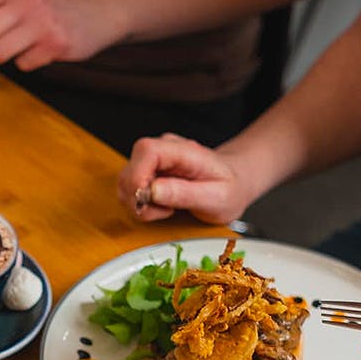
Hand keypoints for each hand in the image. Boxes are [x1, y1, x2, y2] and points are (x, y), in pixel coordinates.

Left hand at [0, 0, 120, 71]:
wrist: (102, 9)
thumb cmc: (54, 5)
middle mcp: (24, 1)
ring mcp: (41, 23)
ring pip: (0, 53)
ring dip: (3, 57)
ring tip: (20, 45)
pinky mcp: (56, 43)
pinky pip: (25, 64)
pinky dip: (28, 63)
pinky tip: (42, 50)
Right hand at [118, 133, 250, 224]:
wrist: (235, 182)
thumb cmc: (230, 188)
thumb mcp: (217, 197)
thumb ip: (184, 193)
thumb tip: (152, 191)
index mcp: (182, 150)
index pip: (146, 151)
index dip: (139, 179)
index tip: (151, 201)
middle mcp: (163, 149)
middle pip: (130, 170)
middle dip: (139, 199)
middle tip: (166, 210)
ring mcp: (153, 161)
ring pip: (126, 183)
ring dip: (140, 204)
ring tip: (167, 208)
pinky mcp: (147, 172)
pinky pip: (130, 190)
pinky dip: (141, 205)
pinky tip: (162, 206)